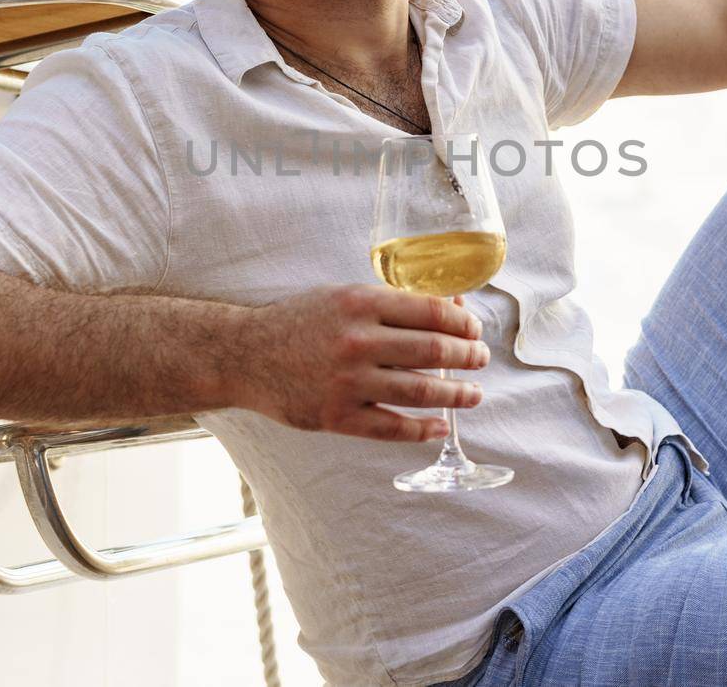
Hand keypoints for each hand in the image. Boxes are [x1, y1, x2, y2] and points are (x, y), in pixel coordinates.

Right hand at [232, 285, 489, 441]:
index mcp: (361, 303)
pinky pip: (392, 427)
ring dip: (456, 395)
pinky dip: (423, 429)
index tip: (474, 330)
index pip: (432, 312)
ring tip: (472, 394)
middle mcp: (357, 341)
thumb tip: (451, 306)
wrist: (245, 354)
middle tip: (481, 359)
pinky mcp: (337, 416)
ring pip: (421, 392)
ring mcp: (348, 382)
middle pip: (434, 351)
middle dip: (468, 357)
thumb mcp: (342, 296)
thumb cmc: (299, 321)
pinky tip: (440, 426)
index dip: (463, 324)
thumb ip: (391, 302)